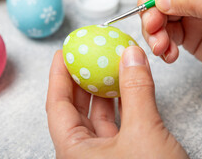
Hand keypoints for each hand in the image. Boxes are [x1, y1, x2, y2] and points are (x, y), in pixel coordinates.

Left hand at [46, 47, 187, 158]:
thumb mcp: (144, 132)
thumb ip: (136, 91)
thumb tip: (131, 54)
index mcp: (74, 153)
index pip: (57, 105)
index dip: (58, 75)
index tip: (64, 52)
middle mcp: (84, 155)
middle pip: (75, 109)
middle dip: (81, 79)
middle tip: (87, 54)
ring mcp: (105, 157)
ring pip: (99, 117)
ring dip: (105, 90)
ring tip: (109, 65)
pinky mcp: (125, 157)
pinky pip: (117, 124)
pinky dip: (123, 104)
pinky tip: (128, 88)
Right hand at [139, 0, 201, 110]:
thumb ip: (197, 0)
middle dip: (151, 4)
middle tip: (153, 24)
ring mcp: (194, 10)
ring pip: (157, 9)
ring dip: (152, 28)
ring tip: (161, 45)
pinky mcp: (188, 33)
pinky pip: (162, 32)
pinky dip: (159, 43)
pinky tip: (168, 53)